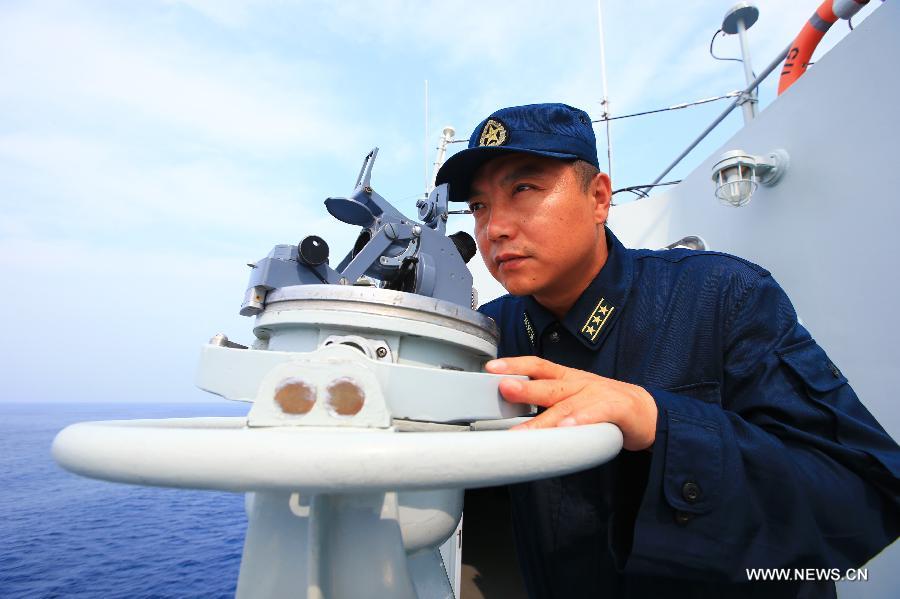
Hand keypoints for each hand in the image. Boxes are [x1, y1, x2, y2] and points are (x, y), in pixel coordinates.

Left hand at [487, 356, 657, 450]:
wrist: (647, 411)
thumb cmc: (604, 404)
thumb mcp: (572, 397)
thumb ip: (546, 400)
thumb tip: (510, 402)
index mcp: (567, 378)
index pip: (538, 366)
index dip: (515, 365)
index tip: (491, 368)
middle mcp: (579, 383)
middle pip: (549, 384)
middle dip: (525, 387)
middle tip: (503, 387)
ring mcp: (598, 395)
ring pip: (568, 406)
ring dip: (545, 417)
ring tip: (525, 429)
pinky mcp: (618, 409)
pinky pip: (598, 415)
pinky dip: (582, 421)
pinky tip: (568, 429)